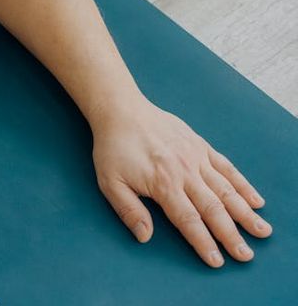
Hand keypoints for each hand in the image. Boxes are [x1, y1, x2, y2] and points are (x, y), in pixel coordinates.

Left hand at [90, 96, 272, 266]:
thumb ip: (129, 211)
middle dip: (231, 234)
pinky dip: (242, 185)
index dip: (203, 242)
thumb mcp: (110, 182)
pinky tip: (255, 200)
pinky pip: (226, 167)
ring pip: (226, 190)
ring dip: (245, 213)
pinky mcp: (200, 145)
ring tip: (261, 231)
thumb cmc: (113, 148)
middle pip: (213, 209)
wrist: (121, 111)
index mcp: (163, 183)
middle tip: (245, 255)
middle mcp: (184, 171)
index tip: (217, 261)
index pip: (188, 220)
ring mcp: (196, 157)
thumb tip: (145, 237)